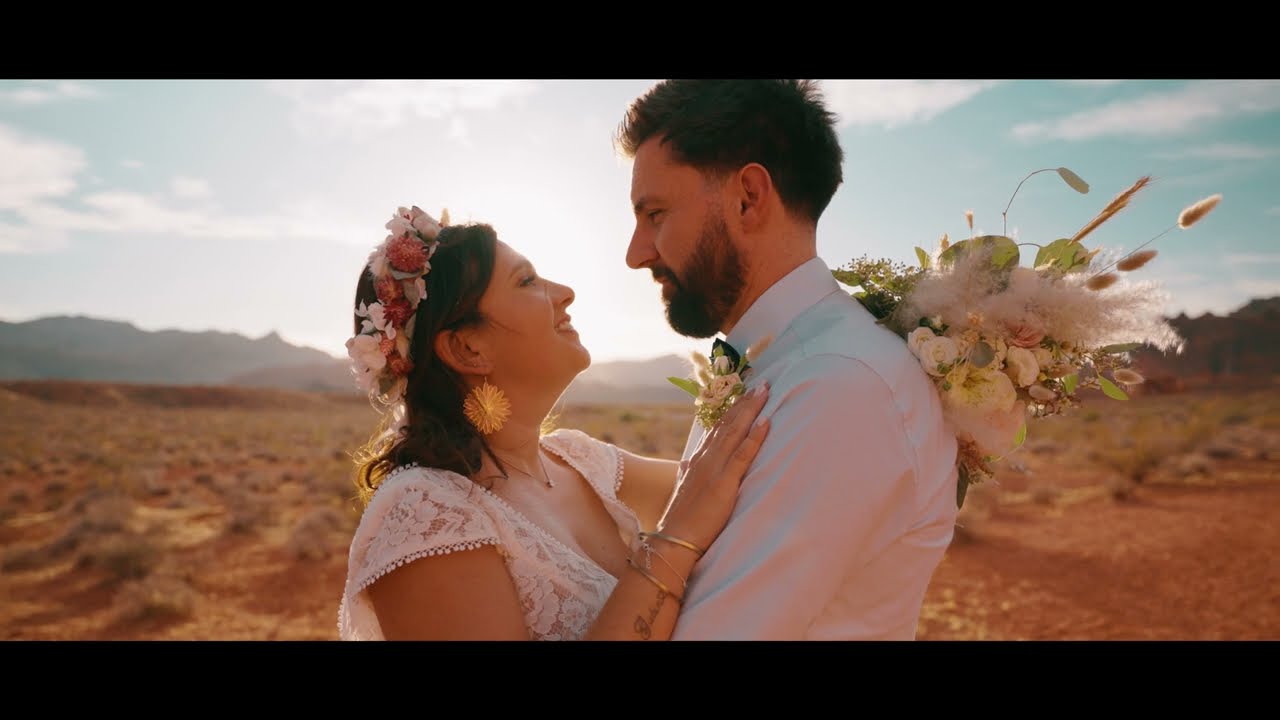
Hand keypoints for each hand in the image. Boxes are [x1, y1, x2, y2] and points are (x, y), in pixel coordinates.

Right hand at [659, 383, 770, 554]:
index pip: (716, 428)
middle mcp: (705, 459)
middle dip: (745, 402)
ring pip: (735, 431)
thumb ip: (687, 474)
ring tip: (764, 392)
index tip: (744, 394)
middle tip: (761, 384)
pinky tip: (765, 422)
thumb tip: (686, 464)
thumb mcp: (684, 490)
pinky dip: (754, 436)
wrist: (674, 540)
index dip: (732, 410)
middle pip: (727, 423)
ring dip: (751, 410)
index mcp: (697, 460)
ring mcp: (714, 468)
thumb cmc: (682, 520)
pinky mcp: (724, 483)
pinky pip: (742, 454)